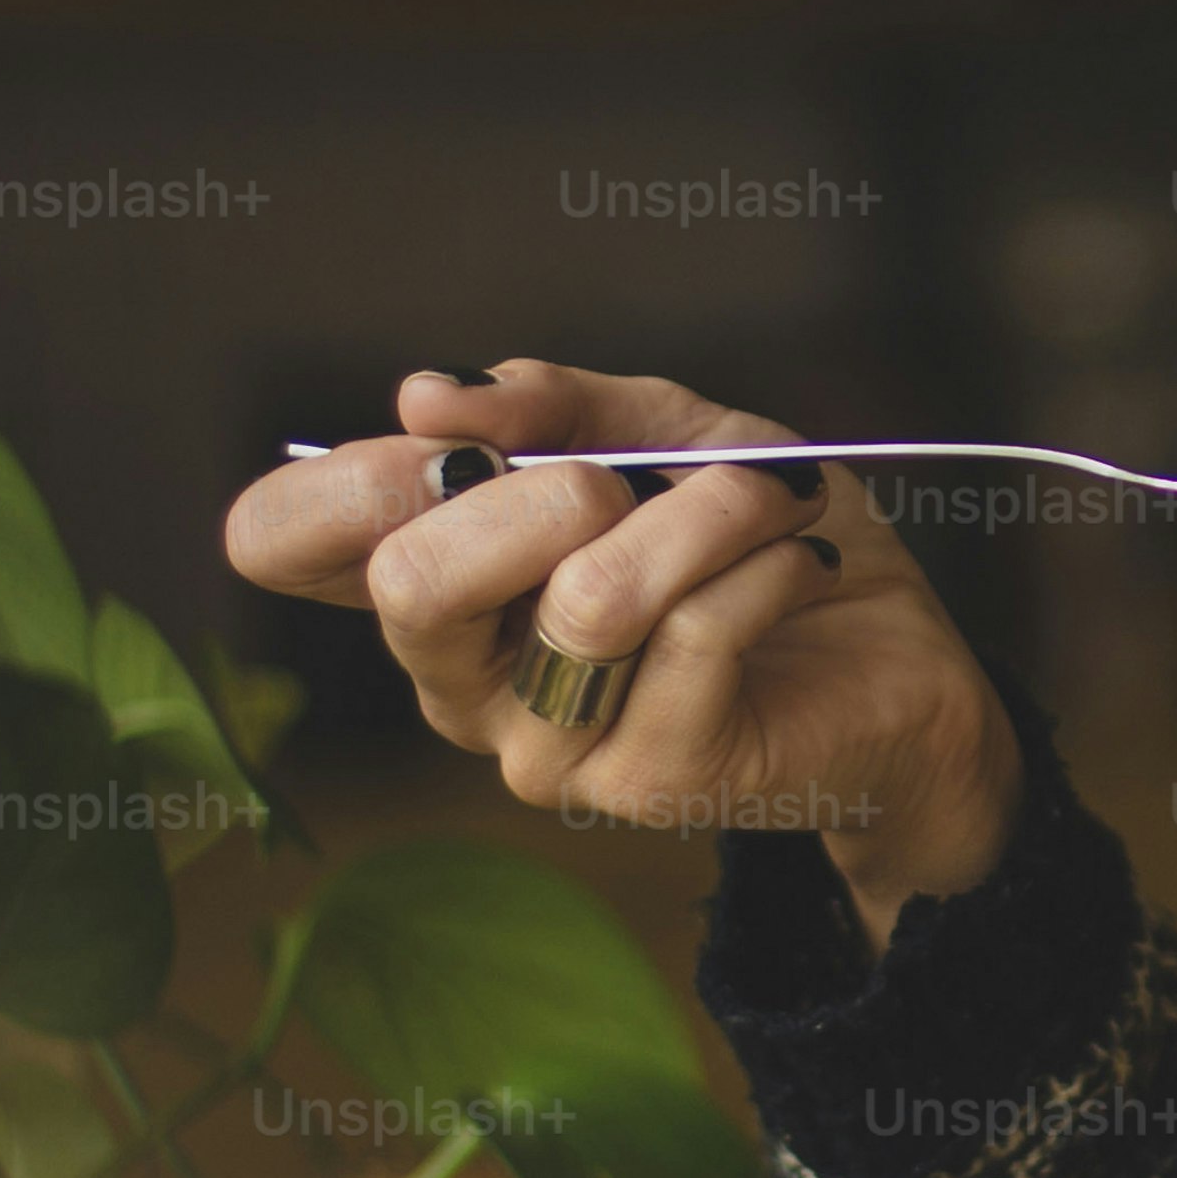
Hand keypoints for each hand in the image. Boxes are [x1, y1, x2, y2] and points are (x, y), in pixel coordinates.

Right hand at [223, 360, 1016, 946]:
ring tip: (768, 498)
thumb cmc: (757, 541)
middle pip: (411, 580)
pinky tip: (799, 563)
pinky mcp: (649, 783)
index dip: (342, 477)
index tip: (454, 437)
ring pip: (588, 598)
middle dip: (540, 491)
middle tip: (630, 477)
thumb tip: (431, 394)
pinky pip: (696, 632)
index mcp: (434, 585)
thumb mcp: (659, 430)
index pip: (279, 541)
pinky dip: (766, 560)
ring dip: (704, 512)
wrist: (897, 659)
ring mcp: (546, 749)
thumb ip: (550, 404)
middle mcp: (461, 682)